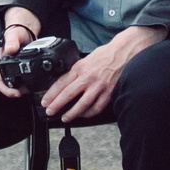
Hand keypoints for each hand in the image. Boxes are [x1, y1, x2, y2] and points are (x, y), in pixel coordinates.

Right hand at [0, 11, 40, 98]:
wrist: (24, 30)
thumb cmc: (16, 32)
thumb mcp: (14, 35)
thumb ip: (12, 41)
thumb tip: (10, 49)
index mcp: (0, 63)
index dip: (6, 90)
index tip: (16, 93)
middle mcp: (5, 68)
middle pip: (8, 86)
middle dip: (16, 92)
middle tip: (26, 92)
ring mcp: (13, 70)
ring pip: (15, 85)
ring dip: (22, 89)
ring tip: (31, 89)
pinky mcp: (22, 69)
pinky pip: (23, 80)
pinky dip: (28, 83)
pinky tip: (35, 83)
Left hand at [43, 25, 165, 123]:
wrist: (123, 52)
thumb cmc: (105, 55)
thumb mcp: (85, 59)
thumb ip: (76, 71)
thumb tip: (65, 82)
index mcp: (80, 68)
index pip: (61, 83)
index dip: (51, 94)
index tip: (45, 101)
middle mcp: (88, 78)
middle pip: (68, 95)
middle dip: (57, 105)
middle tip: (50, 111)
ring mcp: (99, 86)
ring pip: (82, 104)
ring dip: (72, 113)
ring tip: (65, 117)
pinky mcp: (109, 93)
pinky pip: (97, 107)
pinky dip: (89, 113)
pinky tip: (84, 115)